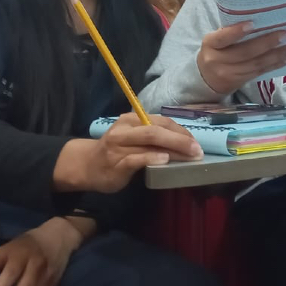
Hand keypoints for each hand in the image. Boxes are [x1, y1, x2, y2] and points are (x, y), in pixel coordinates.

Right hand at [79, 113, 202, 192]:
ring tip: (189, 156)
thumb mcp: (134, 139)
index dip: (181, 131)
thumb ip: (154, 138)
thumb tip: (185, 143)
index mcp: (131, 120)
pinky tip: (164, 160)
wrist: (87, 166)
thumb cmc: (116, 152)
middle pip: (156, 130)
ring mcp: (119, 146)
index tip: (195, 142)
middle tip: (197, 150)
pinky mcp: (116, 164)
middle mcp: (125, 129)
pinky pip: (136, 159)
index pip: (161, 121)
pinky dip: (152, 158)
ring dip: (173, 149)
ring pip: (149, 142)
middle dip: (180, 139)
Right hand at [197, 22, 285, 94]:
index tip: (252, 23)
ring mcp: (229, 74)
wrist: (206, 79)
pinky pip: (260, 72)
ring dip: (277, 55)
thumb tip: (260, 18)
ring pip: (256, 64)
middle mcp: (218, 61)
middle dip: (267, 43)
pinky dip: (275, 65)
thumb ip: (230, 31)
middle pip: (245, 53)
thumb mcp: (215, 40)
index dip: (236, 32)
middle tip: (285, 34)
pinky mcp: (241, 82)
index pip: (222, 38)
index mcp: (210, 44)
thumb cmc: (216, 51)